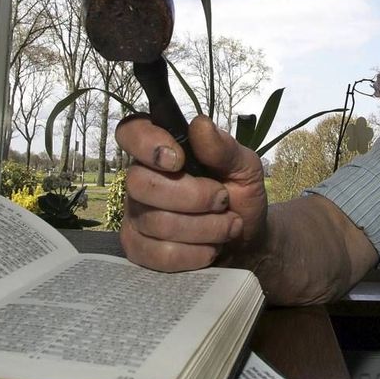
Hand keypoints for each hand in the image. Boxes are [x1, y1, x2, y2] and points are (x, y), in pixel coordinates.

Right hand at [114, 114, 267, 271]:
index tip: (178, 160)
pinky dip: (193, 253)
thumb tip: (200, 124)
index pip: (131, 131)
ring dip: (204, 227)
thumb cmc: (241, 195)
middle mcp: (141, 178)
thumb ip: (224, 147)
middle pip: (140, 183)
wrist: (248, 241)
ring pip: (155, 222)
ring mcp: (135, 214)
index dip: (147, 143)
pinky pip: (157, 253)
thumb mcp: (245, 166)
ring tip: (228, 226)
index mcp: (162, 148)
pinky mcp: (138, 247)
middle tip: (223, 200)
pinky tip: (210, 248)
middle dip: (193, 196)